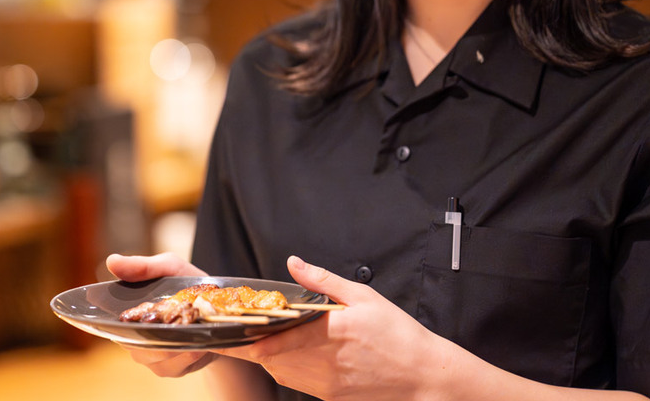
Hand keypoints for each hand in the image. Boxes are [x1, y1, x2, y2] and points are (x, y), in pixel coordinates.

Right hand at [104, 252, 215, 377]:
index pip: (115, 325)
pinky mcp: (172, 369)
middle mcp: (136, 340)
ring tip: (192, 331)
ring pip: (157, 358)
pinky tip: (198, 345)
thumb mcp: (169, 268)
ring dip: (176, 345)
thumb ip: (143, 267)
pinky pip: (174, 366)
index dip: (129, 322)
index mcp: (129, 316)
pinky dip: (187, 356)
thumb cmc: (186, 284)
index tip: (149, 315)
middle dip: (159, 335)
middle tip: (178, 322)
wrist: (220, 309)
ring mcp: (153, 358)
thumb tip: (111, 261)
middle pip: (138, 345)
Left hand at [212, 256, 466, 399]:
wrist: (425, 378)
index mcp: (331, 332)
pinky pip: (299, 385)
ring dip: (265, 359)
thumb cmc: (399, 335)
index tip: (223, 333)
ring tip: (250, 342)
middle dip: (247, 347)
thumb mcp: (365, 298)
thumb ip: (324, 281)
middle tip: (225, 334)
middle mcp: (324, 362)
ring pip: (281, 373)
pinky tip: (286, 357)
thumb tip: (294, 262)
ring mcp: (327, 385)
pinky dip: (286, 371)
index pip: (276, 340)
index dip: (246, 340)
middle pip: (271, 359)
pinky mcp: (333, 399)